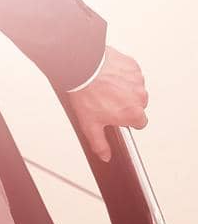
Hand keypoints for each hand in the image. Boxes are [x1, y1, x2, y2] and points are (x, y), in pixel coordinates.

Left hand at [67, 46, 147, 162]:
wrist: (83, 68)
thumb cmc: (86, 95)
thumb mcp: (90, 125)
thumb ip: (100, 143)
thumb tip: (105, 156)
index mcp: (134, 114)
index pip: (140, 123)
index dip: (126, 121)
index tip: (116, 117)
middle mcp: (140, 97)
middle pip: (138, 106)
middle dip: (125, 106)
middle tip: (106, 102)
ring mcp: (139, 80)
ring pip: (135, 89)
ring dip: (123, 90)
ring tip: (104, 89)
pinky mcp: (133, 66)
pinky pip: (131, 74)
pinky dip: (122, 76)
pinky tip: (107, 77)